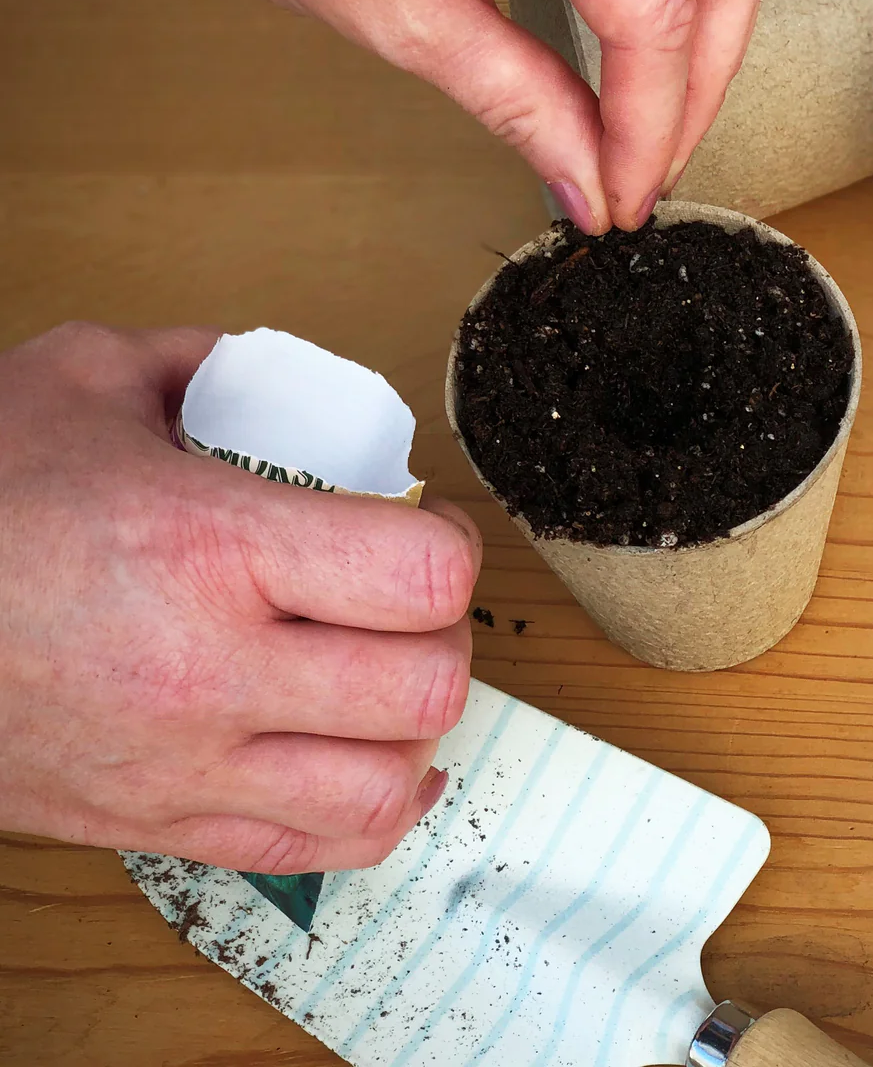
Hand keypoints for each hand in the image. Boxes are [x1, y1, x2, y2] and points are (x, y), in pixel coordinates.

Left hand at [0, 0, 777, 231]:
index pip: (657, 13)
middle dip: (704, 73)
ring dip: (695, 8)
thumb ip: (525, 102)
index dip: (653, 128)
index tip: (626, 194)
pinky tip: (622, 15)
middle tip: (648, 157)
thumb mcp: (400, 9)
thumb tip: (592, 181)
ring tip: (643, 101)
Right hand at [0, 323, 478, 872]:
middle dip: (448, 633)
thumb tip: (277, 374)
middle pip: (425, 688)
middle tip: (415, 597)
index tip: (430, 522)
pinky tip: (368, 753)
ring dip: (416, 726)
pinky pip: (316, 849)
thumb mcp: (80, 378)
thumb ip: (202, 360)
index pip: (419, 578)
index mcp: (205, 545)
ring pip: (385, 787)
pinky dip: (373, 806)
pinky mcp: (153, 823)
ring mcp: (180, 764)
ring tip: (391, 673)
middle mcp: (205, 670)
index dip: (454, 543)